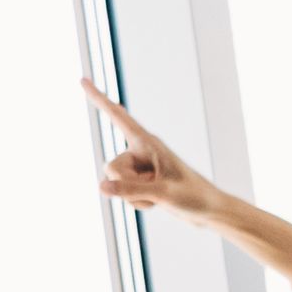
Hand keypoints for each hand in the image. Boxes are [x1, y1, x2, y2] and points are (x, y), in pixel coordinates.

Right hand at [83, 83, 291, 286]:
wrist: (210, 212)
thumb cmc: (193, 198)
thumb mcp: (162, 194)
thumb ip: (130, 189)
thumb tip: (101, 186)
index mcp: (149, 142)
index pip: (118, 116)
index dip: (98, 99)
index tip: (82, 80)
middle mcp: (141, 151)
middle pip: (111, 166)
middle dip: (126, 184)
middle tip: (156, 188)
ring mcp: (140, 168)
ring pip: (114, 183)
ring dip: (134, 197)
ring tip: (161, 196)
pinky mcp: (141, 182)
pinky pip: (123, 194)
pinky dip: (138, 203)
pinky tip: (158, 203)